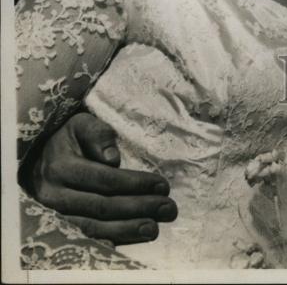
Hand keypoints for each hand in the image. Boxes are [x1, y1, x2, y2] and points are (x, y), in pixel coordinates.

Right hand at [20, 113, 177, 245]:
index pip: (104, 179)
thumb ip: (98, 134)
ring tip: (154, 229)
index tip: (162, 185)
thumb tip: (113, 158)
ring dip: (127, 230)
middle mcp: (53, 196)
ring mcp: (52, 217)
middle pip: (102, 207)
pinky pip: (84, 240)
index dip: (134, 184)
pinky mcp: (56, 230)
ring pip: (93, 229)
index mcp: (60, 168)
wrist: (38, 159)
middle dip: (138, 208)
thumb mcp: (80, 124)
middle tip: (168, 209)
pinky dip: (109, 242)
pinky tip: (130, 242)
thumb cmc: (67, 139)